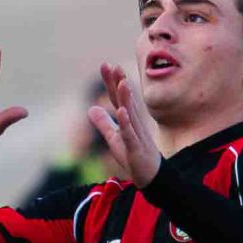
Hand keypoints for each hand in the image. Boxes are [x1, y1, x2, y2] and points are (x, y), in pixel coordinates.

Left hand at [87, 62, 162, 185]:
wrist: (151, 176)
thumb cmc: (133, 156)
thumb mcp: (114, 139)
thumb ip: (103, 123)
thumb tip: (91, 107)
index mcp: (127, 120)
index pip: (117, 98)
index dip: (111, 82)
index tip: (106, 65)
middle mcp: (133, 123)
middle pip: (125, 100)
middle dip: (119, 83)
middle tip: (112, 65)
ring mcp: (136, 135)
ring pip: (131, 113)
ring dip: (126, 98)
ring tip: (121, 82)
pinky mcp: (136, 148)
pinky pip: (131, 134)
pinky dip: (126, 122)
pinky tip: (122, 111)